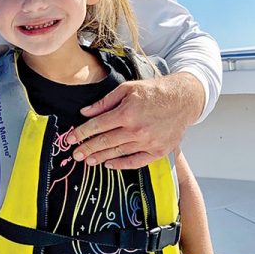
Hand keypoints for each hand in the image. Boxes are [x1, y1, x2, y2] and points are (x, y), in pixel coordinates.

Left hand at [66, 73, 203, 168]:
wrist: (184, 99)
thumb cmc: (154, 92)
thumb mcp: (127, 89)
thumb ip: (104, 102)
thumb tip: (85, 112)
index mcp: (127, 113)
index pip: (97, 126)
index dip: (81, 133)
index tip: (70, 139)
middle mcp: (137, 130)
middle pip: (105, 142)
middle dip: (87, 148)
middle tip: (75, 154)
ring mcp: (149, 142)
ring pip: (118, 153)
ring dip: (100, 157)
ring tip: (88, 160)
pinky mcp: (159, 151)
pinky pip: (136, 162)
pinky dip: (122, 164)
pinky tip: (109, 164)